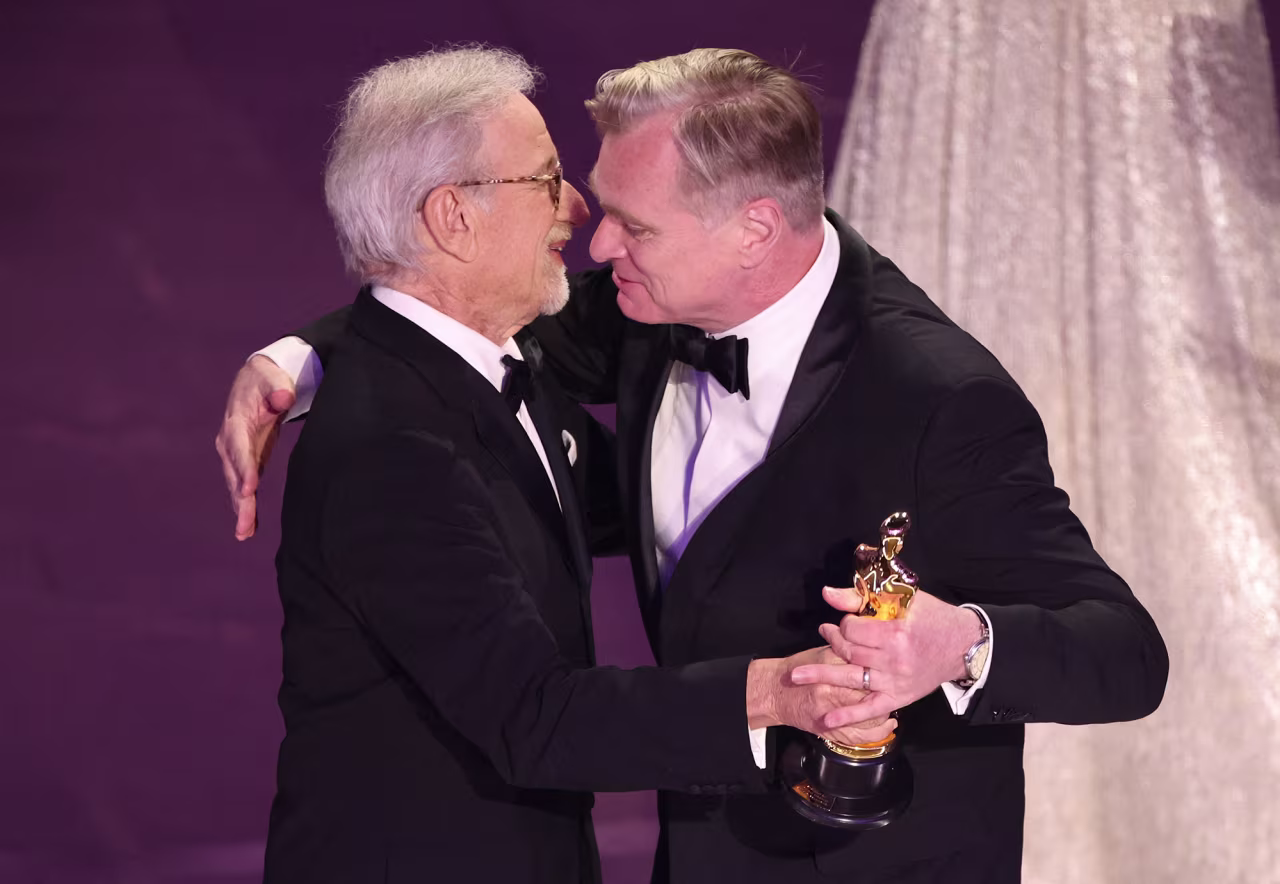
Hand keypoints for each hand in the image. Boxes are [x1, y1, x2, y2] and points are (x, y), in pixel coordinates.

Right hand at [214, 355, 295, 539]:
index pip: (239, 447)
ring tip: (245, 533)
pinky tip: (249, 530)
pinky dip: (246, 507)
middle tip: (245, 526)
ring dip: (241, 509)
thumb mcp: (272, 377)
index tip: (249, 489)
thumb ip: (278, 388)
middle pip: (235, 474)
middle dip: (240, 500)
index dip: (244, 468)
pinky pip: (244, 487)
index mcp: (236, 421)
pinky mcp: (246, 462)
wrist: (256, 382)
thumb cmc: (266, 379)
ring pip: (237, 485)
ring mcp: (235, 455)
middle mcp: (229, 442)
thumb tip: (283, 398)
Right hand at [748, 647, 896, 746]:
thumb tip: (876, 647)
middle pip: (871, 692)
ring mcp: (830, 713)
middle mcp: (831, 690)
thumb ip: (849, 651)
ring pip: (870, 716)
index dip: (882, 665)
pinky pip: (861, 735)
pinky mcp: (830, 730)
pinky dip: (879, 731)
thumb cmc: (798, 669)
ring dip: (885, 711)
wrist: (775, 692)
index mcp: (829, 666)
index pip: (864, 666)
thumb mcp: (824, 652)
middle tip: (897, 683)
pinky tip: (888, 725)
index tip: (891, 662)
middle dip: (887, 688)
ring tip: (894, 705)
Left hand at [788, 586, 983, 728]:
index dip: (845, 623)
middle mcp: (895, 660)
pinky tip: (827, 720)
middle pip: (849, 652)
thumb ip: (861, 597)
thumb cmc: (933, 617)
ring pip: (851, 679)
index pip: (853, 630)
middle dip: (832, 641)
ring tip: (795, 676)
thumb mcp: (902, 599)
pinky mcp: (900, 698)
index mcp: (896, 633)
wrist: (964, 645)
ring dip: (821, 677)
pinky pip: (870, 709)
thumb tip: (827, 594)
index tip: (847, 621)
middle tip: (825, 633)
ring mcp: (896, 682)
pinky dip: (848, 717)